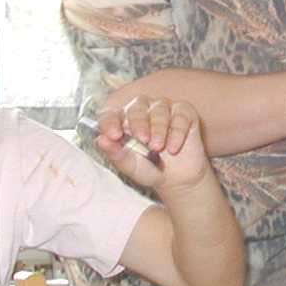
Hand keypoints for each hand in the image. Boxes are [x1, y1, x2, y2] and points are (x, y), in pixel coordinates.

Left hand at [87, 95, 210, 190]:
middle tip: (143, 140)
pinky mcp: (184, 114)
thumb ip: (116, 153)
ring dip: (159, 129)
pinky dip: (177, 132)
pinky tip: (174, 148)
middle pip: (137, 106)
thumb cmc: (150, 169)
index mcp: (123, 121)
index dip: (110, 121)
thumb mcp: (131, 166)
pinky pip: (180, 115)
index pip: (111, 113)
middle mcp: (143, 110)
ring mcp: (164, 110)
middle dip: (138, 123)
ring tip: (158, 148)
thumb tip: (100, 140)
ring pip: (159, 109)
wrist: (177, 179)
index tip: (114, 135)